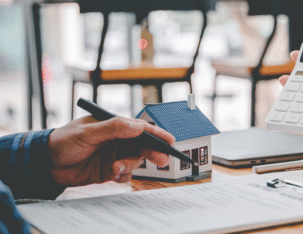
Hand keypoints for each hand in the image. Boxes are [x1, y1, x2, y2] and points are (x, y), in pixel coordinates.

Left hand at [48, 116, 174, 185]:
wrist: (45, 164)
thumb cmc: (63, 141)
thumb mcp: (88, 132)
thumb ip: (113, 128)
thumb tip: (137, 125)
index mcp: (113, 126)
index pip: (139, 128)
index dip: (156, 133)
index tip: (170, 140)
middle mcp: (116, 140)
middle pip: (142, 145)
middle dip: (152, 153)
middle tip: (161, 160)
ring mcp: (113, 155)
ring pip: (134, 161)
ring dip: (129, 166)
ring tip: (116, 169)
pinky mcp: (109, 170)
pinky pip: (124, 174)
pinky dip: (122, 176)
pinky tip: (113, 175)